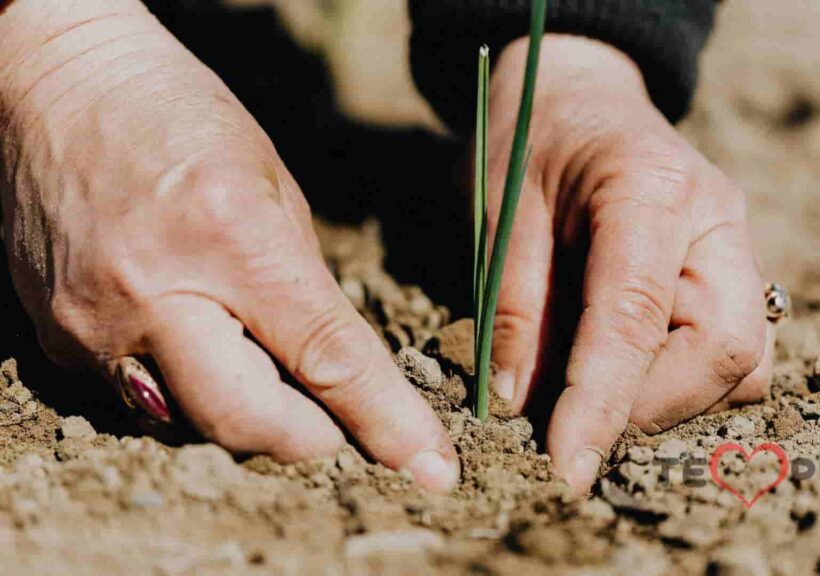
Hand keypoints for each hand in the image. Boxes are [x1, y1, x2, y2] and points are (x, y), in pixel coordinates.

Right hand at [0, 1, 457, 490]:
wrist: (56, 84)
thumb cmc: (179, 116)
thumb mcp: (273, 186)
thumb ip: (305, 287)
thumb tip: (335, 369)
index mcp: (231, 239)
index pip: (326, 359)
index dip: (387, 422)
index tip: (430, 468)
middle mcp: (154, 294)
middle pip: (249, 424)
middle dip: (310, 438)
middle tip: (334, 419)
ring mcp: (93, 325)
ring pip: (192, 426)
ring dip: (246, 414)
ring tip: (255, 356)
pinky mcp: (55, 341)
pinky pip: (138, 400)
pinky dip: (184, 388)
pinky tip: (190, 335)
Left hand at [484, 35, 773, 493]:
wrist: (579, 96)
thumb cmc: (530, 141)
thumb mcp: (499, 210)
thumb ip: (513, 306)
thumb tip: (520, 405)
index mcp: (651, 188)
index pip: (636, 317)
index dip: (601, 403)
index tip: (566, 467)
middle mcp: (717, 219)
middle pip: (725, 350)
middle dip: (649, 407)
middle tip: (574, 421)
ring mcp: (738, 245)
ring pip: (743, 362)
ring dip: (671, 401)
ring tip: (595, 394)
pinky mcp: (735, 272)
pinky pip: (736, 353)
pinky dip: (684, 383)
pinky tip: (626, 371)